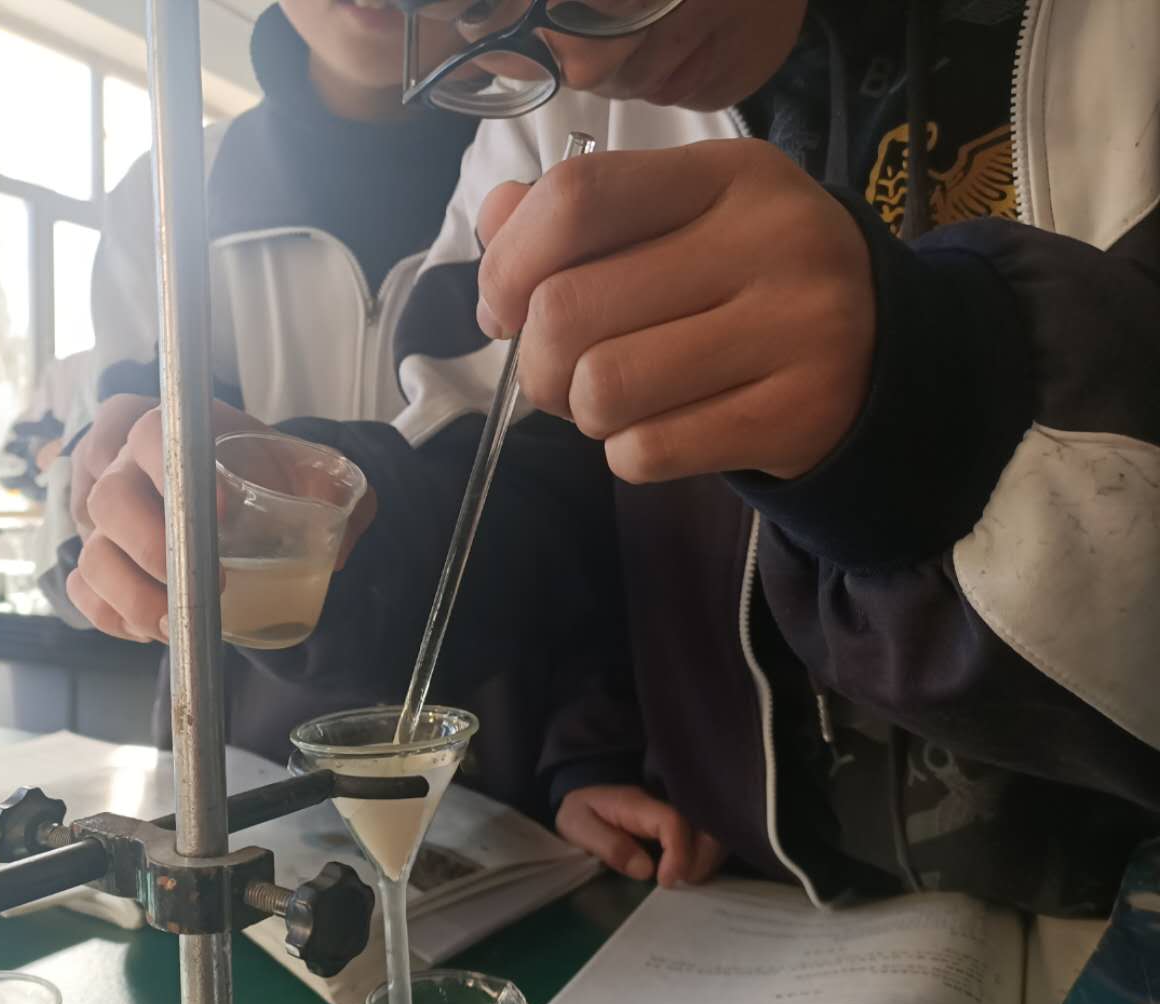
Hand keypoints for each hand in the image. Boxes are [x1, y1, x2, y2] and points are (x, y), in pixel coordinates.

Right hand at [67, 403, 376, 642]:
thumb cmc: (273, 479)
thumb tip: (336, 535)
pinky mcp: (101, 558)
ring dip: (134, 597)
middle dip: (154, 549)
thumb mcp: (313, 473)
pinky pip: (84, 589)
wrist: (250, 496)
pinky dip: (114, 616)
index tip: (226, 513)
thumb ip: (331, 491)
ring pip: (93, 554)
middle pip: (110, 499)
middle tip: (210, 586)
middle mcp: (130, 467)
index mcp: (182, 433)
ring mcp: (108, 517)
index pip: (157, 433)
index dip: (175, 470)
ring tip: (181, 626)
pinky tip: (155, 631)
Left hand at [475, 140, 874, 482]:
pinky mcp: (797, 416)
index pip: (577, 200)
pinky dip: (627, 454)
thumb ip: (582, 215)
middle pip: (570, 309)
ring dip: (583, 411)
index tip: (503, 305)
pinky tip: (661, 430)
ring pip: (604, 388)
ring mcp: (795, 330)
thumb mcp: (683, 219)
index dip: (509, 262)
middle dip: (537, 359)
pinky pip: (647, 451)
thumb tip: (494, 219)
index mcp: (728, 174)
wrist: (885, 355)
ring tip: (617, 400)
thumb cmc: (751, 282)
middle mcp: (771, 241)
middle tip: (561, 372)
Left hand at [556, 785, 725, 888]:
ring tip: (687, 882)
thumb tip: (645, 870)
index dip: (677, 853)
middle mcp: (664, 803)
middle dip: (703, 859)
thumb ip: (609, 846)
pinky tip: (690, 874)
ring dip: (707, 860)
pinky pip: (706, 837)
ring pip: (712, 832)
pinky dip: (705, 858)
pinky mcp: (682, 822)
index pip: (672, 820)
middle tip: (684, 884)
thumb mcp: (579, 827)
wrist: (582, 796)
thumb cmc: (580, 813)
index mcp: (638, 804)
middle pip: (705, 825)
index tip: (666, 881)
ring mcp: (677, 810)